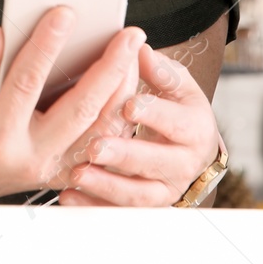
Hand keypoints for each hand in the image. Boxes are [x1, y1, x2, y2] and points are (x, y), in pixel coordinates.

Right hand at [0, 6, 145, 202]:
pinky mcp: (69, 171)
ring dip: (123, 89)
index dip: (45, 46)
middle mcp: (32, 157)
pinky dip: (119, 111)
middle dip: (109, 68)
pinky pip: (103, 142)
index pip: (26, 84)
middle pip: (80, 109)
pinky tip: (126, 82)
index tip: (64, 13)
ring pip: (102, 128)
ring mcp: (55, 168)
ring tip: (134, 53)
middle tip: (128, 35)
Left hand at [56, 42, 220, 205]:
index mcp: (194, 129)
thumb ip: (159, 69)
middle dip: (125, 155)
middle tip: (95, 146)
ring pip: (138, 194)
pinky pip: (118, 211)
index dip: (153, 114)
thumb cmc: (175, 107)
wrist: (189, 148)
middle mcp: (184, 164)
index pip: (175, 122)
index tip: (128, 106)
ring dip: (106, 186)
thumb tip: (141, 51)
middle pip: (156, 162)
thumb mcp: (176, 85)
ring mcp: (165, 189)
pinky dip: (93, 206)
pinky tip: (68, 198)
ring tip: (77, 174)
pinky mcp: (145, 206)